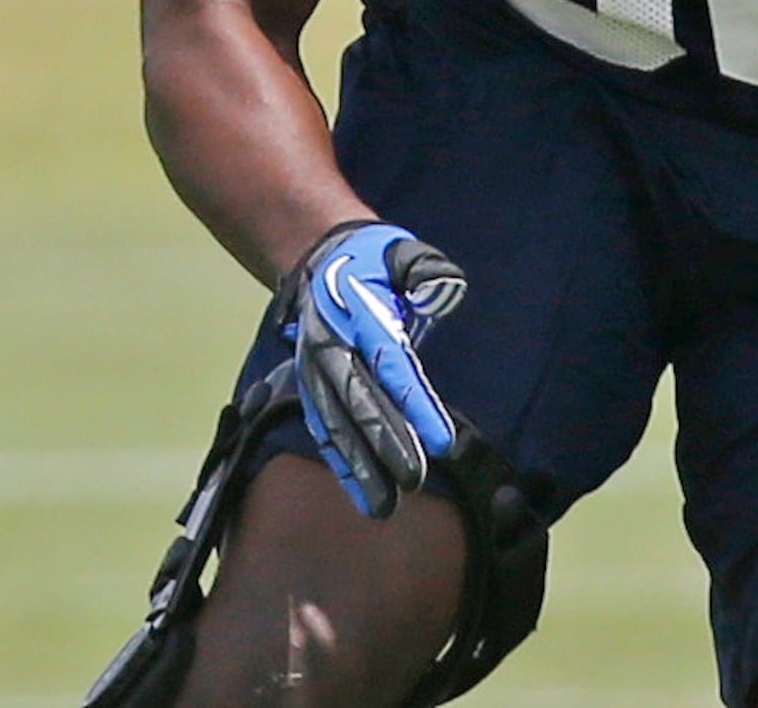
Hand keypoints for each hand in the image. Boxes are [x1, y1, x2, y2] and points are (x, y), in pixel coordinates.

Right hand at [277, 220, 468, 518]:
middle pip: (362, 403)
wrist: (322, 256)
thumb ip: (424, 271)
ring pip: (338, 425)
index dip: (417, 404)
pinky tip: (360, 493)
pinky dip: (340, 461)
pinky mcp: (313, 386)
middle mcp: (332, 349)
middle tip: (415, 482)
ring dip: (360, 467)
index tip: (444, 441)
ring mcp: (317, 371)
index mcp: (359, 316)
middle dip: (387, 444)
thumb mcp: (403, 251)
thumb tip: (443, 290)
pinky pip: (325, 429)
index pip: (392, 366)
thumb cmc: (377, 258)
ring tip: (384, 507)